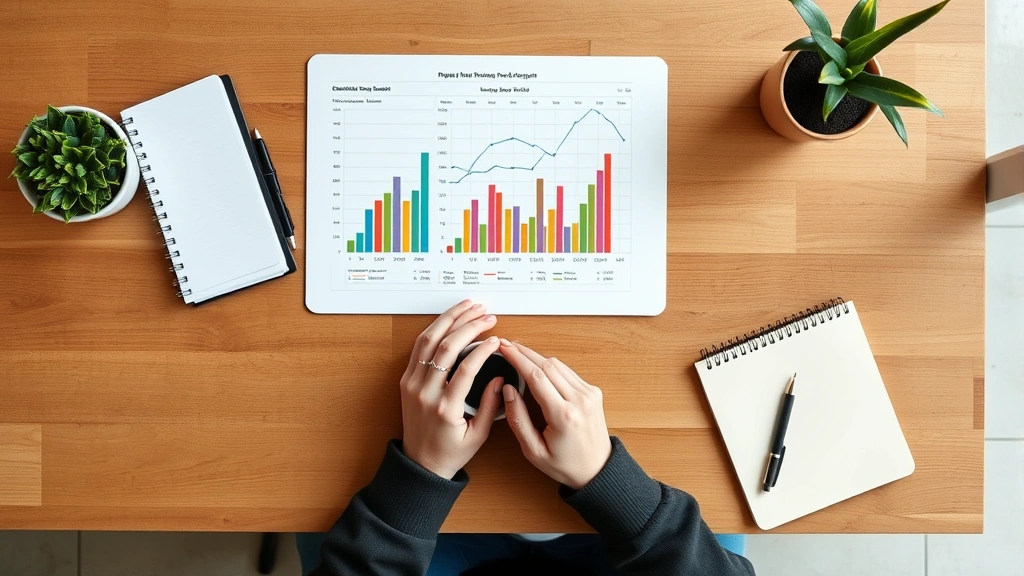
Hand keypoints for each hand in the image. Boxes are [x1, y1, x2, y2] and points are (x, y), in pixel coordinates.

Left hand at [400, 300, 504, 478]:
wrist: (419, 463)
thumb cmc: (450, 452)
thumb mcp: (478, 435)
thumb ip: (490, 405)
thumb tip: (500, 377)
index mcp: (445, 409)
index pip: (465, 369)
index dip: (483, 350)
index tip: (497, 340)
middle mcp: (425, 393)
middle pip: (446, 348)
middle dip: (468, 326)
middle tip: (486, 315)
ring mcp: (412, 384)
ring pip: (428, 341)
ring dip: (449, 320)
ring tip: (468, 307)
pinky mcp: (406, 380)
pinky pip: (419, 348)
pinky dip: (434, 329)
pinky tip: (449, 319)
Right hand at [499, 340, 611, 489]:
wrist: (598, 470)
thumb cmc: (565, 465)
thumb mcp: (534, 451)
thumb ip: (517, 420)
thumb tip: (507, 390)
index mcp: (563, 416)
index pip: (536, 377)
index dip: (517, 359)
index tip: (503, 348)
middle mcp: (579, 400)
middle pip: (547, 365)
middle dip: (524, 352)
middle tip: (506, 345)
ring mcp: (589, 393)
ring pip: (558, 364)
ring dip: (536, 356)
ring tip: (517, 352)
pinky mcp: (593, 391)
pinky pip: (567, 371)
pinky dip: (549, 365)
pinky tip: (536, 364)